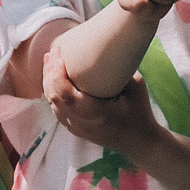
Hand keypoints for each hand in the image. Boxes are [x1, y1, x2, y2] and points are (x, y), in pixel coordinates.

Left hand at [45, 46, 161, 154]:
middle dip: (49, 73)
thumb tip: (105, 48)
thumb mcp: (136, 86)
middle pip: (54, 97)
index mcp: (96, 113)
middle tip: (51, 53)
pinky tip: (53, 80)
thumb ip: (119, 69)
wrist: (140, 142)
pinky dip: (52, 94)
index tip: (58, 55)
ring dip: (48, 83)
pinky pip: (57, 111)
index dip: (56, 73)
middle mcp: (82, 123)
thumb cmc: (140, 111)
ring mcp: (77, 129)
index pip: (65, 93)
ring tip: (50, 63)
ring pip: (52, 104)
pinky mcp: (76, 130)